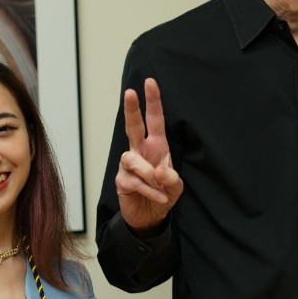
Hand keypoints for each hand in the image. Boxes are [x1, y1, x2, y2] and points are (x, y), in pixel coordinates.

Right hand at [115, 78, 182, 233]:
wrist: (149, 216)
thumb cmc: (162, 193)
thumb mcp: (175, 187)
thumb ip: (171, 178)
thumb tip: (159, 172)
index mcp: (156, 146)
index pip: (154, 120)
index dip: (152, 101)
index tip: (150, 82)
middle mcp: (140, 151)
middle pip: (133, 126)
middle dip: (131, 109)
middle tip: (129, 92)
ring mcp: (128, 165)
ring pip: (132, 159)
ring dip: (148, 173)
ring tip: (160, 186)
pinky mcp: (122, 180)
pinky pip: (134, 181)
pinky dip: (150, 191)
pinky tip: (159, 198)